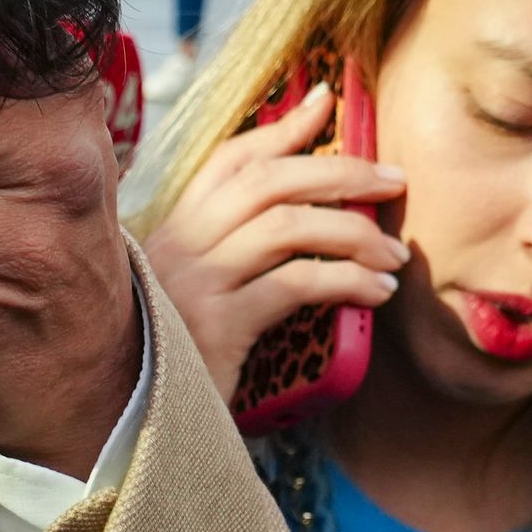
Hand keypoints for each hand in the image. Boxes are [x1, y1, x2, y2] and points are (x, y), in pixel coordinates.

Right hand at [140, 84, 407, 404]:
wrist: (135, 430)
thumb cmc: (181, 364)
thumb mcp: (199, 301)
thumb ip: (236, 259)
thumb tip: (311, 224)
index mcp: (174, 233)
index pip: (230, 161)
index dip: (281, 128)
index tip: (327, 102)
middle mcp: (178, 248)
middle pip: (268, 182)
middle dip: (340, 172)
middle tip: (394, 181)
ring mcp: (193, 284)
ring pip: (285, 225)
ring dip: (354, 232)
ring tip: (395, 254)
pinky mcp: (216, 327)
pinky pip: (294, 284)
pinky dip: (346, 280)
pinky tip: (376, 292)